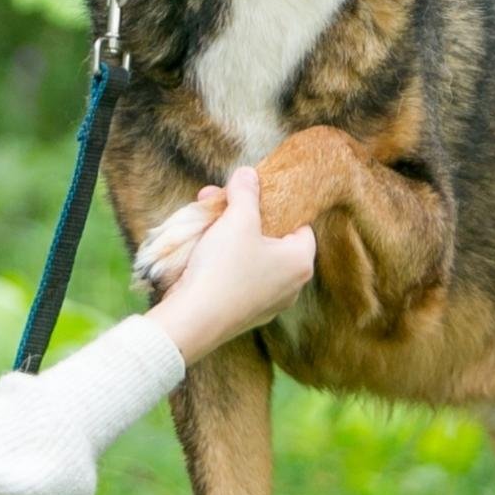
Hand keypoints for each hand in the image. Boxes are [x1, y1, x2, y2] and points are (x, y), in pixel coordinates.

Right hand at [140, 168, 315, 363]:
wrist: (193, 320)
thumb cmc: (224, 267)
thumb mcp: (238, 219)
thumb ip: (246, 192)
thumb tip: (248, 173)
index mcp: (301, 263)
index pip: (300, 226)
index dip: (278, 207)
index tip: (254, 198)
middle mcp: (291, 287)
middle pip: (272, 240)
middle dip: (244, 217)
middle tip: (221, 200)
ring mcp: (267, 304)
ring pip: (252, 258)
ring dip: (229, 236)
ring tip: (206, 217)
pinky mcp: (243, 314)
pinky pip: (238, 278)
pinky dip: (223, 261)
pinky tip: (200, 247)